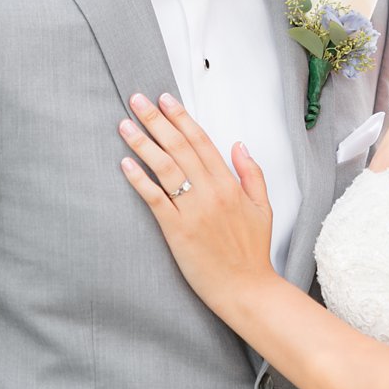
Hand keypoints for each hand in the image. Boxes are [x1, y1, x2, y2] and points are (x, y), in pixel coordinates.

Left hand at [118, 93, 277, 312]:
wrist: (246, 289)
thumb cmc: (253, 251)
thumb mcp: (263, 207)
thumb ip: (252, 173)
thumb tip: (239, 144)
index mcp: (229, 185)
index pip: (201, 142)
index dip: (182, 118)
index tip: (166, 99)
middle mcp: (210, 193)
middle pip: (179, 148)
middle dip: (157, 120)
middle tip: (138, 100)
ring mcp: (192, 211)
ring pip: (165, 168)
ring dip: (143, 143)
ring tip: (125, 124)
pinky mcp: (176, 231)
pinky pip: (155, 199)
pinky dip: (139, 179)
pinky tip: (126, 164)